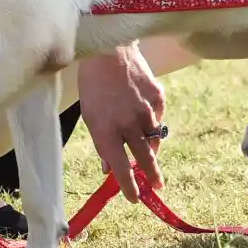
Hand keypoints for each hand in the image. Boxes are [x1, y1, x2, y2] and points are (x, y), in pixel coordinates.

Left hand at [78, 43, 166, 201]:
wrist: (108, 49)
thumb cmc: (93, 84)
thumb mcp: (89, 116)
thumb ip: (101, 143)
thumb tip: (109, 167)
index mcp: (106, 132)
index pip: (121, 169)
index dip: (128, 187)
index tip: (134, 198)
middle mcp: (127, 125)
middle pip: (145, 159)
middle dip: (152, 176)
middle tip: (157, 185)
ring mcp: (145, 111)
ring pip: (154, 139)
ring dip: (151, 147)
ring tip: (149, 150)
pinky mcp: (158, 98)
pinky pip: (158, 118)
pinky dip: (153, 121)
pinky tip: (145, 114)